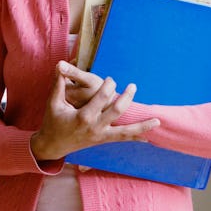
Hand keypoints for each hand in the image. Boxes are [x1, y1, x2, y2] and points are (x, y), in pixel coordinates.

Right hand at [30, 60, 159, 161]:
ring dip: (142, 126)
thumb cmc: (53, 121)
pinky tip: (149, 137)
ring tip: (157, 120)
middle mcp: (95, 127)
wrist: (53, 145)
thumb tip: (59, 64)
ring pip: (126, 132)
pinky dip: (136, 137)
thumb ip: (59, 82)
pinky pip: (122, 139)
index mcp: (83, 116)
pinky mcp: (103, 140)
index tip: (111, 78)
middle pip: (117, 111)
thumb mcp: (53, 101)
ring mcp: (101, 136)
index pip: (101, 98)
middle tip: (133, 86)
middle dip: (127, 98)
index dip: (109, 86)